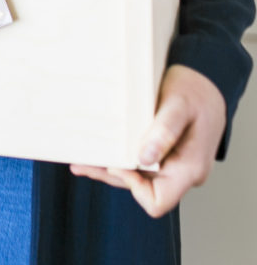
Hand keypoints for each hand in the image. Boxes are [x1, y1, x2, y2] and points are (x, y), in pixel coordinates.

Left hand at [70, 64, 225, 217]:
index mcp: (189, 168)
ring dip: (108, 169)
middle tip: (81, 164)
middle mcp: (180, 173)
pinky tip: (97, 155)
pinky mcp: (162, 156)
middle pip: (140, 189)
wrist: (207, 86)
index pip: (159, 201)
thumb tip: (144, 159)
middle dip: (110, 176)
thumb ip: (164, 132)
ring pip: (135, 177)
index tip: (119, 164)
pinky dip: (118, 160)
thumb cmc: (195, 93)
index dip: (135, 188)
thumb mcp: (180, 106)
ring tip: (80, 162)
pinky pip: (137, 165)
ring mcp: (170, 166)